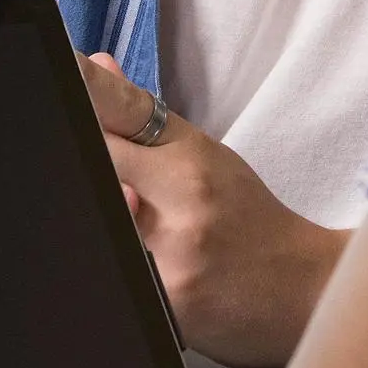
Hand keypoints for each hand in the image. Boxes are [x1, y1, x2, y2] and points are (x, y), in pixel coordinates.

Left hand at [80, 53, 348, 367]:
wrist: (303, 288)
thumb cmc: (249, 218)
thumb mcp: (206, 158)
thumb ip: (143, 121)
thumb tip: (96, 63)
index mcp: (192, 158)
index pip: (124, 111)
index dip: (88, 87)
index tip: (65, 64)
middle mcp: (184, 200)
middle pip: (101, 164)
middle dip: (87, 161)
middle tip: (91, 171)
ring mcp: (174, 255)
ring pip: (105, 219)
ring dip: (107, 219)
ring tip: (144, 231)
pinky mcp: (170, 304)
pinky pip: (122, 270)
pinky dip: (120, 261)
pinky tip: (142, 267)